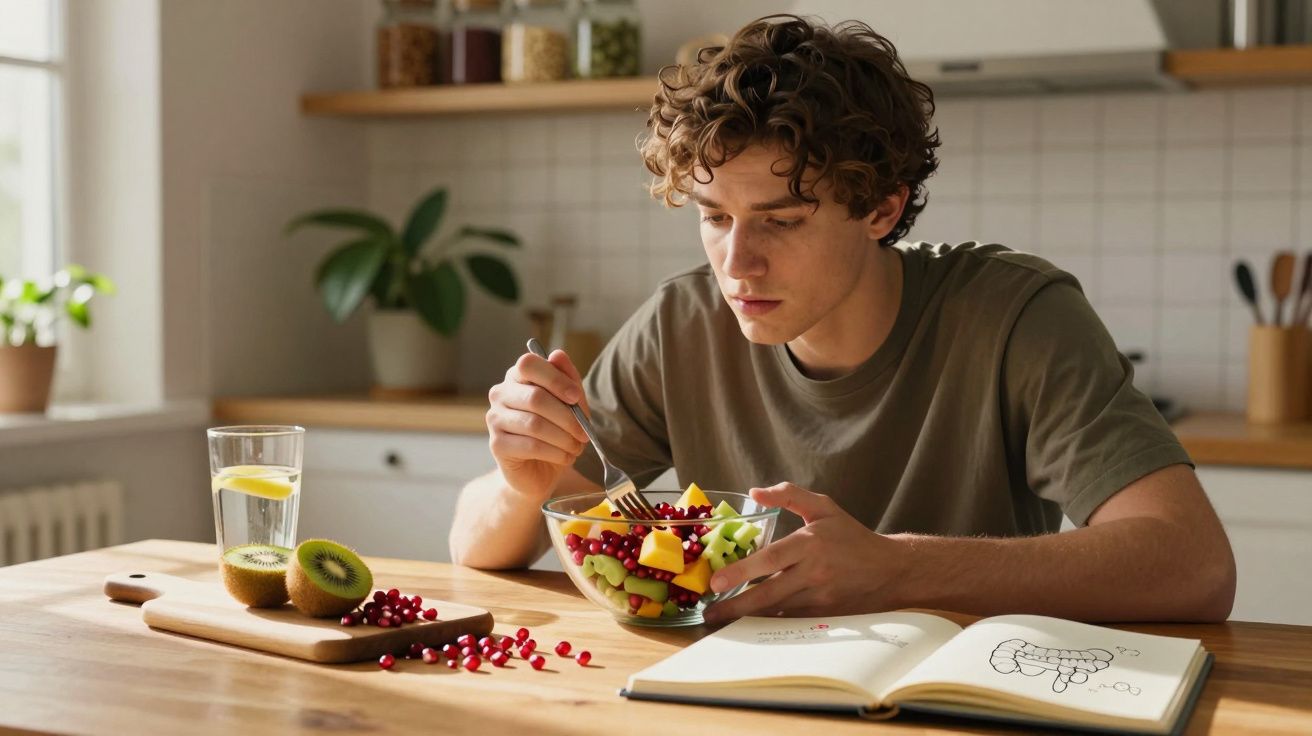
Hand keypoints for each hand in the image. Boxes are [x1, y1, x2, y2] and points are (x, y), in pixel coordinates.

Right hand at [485, 349, 590, 499]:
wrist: (539, 469)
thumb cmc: (555, 430)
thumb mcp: (569, 403)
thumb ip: (567, 379)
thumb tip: (558, 354)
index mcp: (517, 376)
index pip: (529, 364)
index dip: (555, 378)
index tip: (576, 397)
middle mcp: (500, 393)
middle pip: (535, 397)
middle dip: (567, 417)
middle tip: (584, 433)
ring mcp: (495, 418)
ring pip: (535, 424)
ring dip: (564, 438)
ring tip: (577, 447)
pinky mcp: (497, 444)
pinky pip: (531, 445)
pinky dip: (555, 452)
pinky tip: (565, 457)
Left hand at [702, 483, 906, 622]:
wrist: (890, 570)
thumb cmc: (851, 536)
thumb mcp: (824, 507)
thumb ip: (789, 495)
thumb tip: (754, 493)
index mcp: (810, 543)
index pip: (772, 559)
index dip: (743, 571)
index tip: (716, 581)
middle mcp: (814, 572)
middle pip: (769, 593)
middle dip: (736, 605)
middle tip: (710, 612)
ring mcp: (820, 597)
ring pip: (777, 611)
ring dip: (748, 617)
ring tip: (721, 619)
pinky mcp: (825, 615)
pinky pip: (791, 620)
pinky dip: (769, 623)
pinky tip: (749, 625)